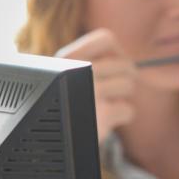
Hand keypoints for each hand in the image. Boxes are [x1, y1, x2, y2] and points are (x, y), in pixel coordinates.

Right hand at [57, 29, 135, 143]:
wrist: (43, 139)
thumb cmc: (63, 104)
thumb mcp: (66, 76)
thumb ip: (93, 62)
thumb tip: (135, 67)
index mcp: (67, 58)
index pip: (106, 39)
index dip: (116, 53)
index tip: (109, 65)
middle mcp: (77, 71)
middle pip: (127, 66)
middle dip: (124, 80)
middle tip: (108, 90)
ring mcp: (90, 92)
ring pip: (130, 86)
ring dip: (121, 98)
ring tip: (100, 104)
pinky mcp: (100, 115)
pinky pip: (129, 110)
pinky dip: (120, 117)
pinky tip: (102, 119)